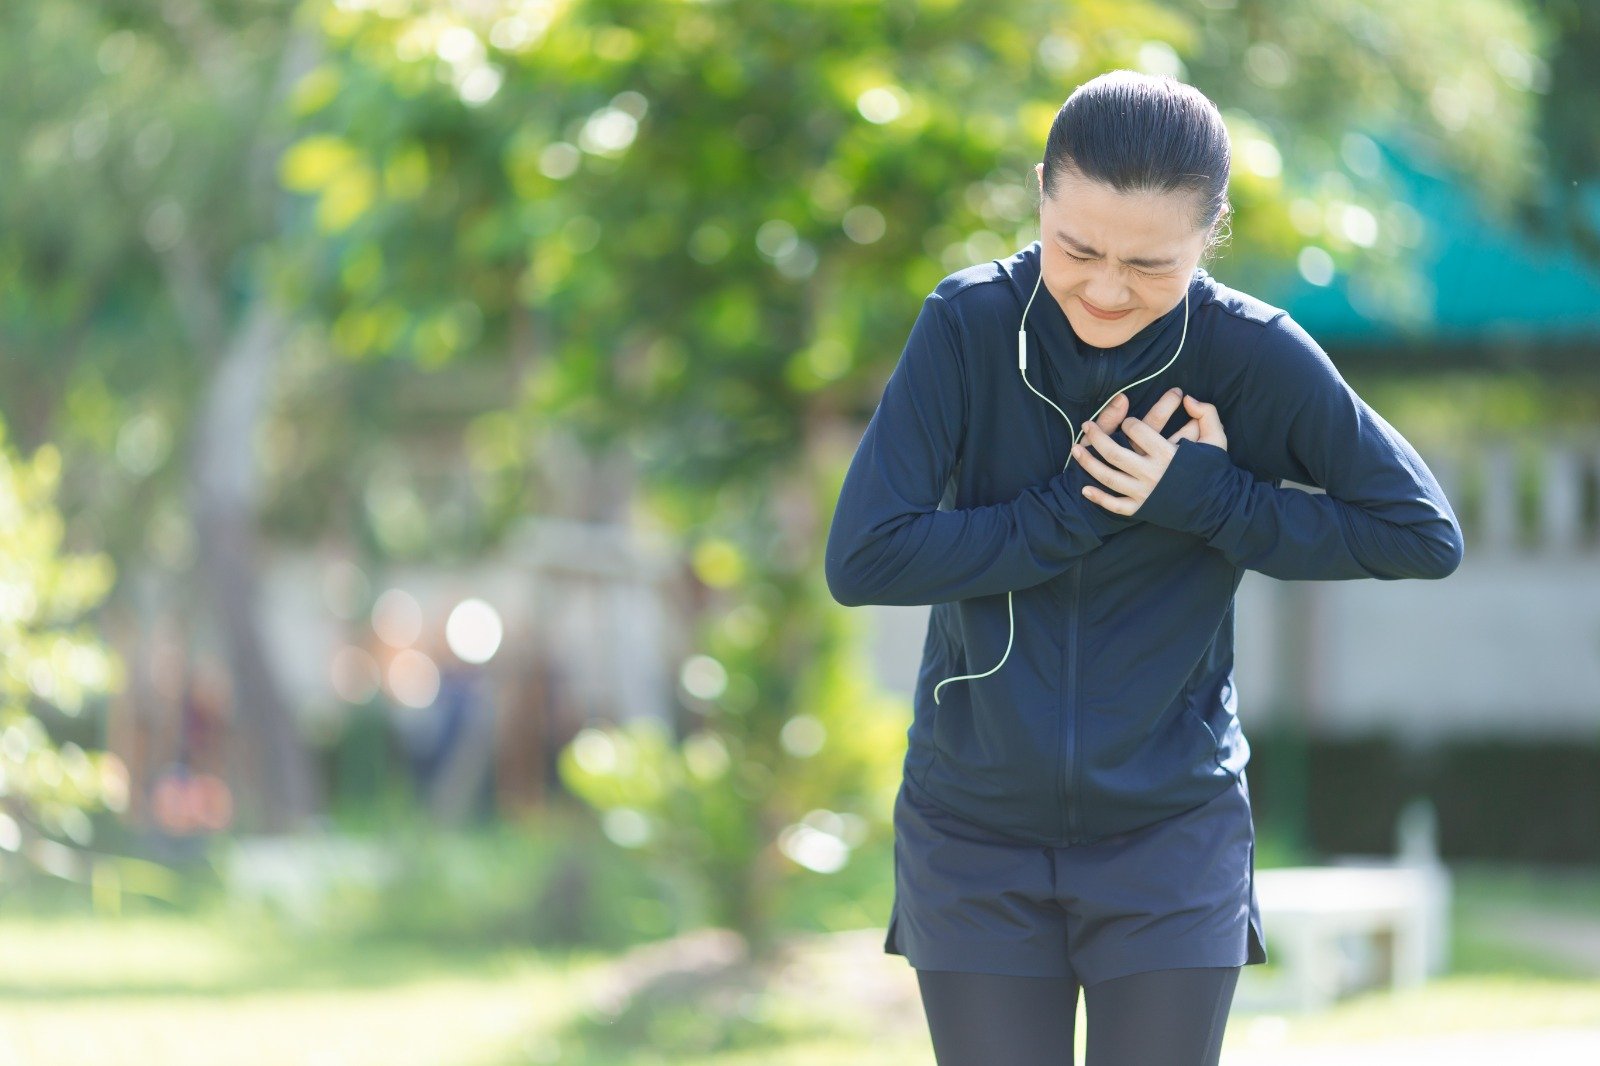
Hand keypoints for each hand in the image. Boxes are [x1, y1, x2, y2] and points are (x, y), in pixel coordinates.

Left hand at [1071, 389, 1227, 515]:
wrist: (1219, 509)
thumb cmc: (1216, 472)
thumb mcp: (1217, 439)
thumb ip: (1206, 413)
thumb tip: (1188, 398)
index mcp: (1168, 454)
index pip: (1138, 431)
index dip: (1130, 422)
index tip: (1127, 422)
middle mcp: (1152, 473)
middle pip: (1115, 452)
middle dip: (1097, 436)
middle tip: (1086, 425)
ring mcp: (1144, 493)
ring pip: (1108, 477)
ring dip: (1088, 463)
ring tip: (1075, 450)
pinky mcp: (1142, 509)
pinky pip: (1115, 505)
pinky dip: (1098, 497)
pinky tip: (1085, 488)